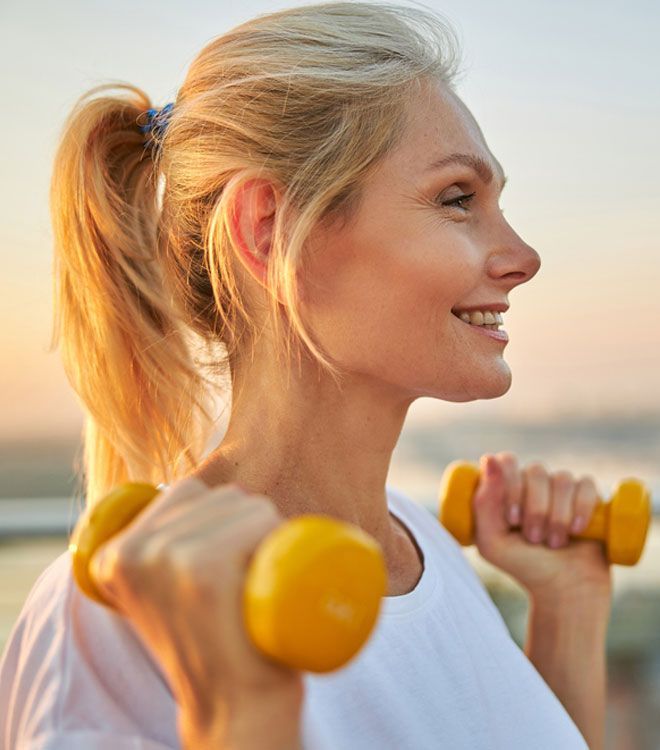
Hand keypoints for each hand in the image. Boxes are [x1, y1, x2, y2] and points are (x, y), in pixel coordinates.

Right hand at [88, 477, 303, 748]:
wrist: (233, 707)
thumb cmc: (211, 641)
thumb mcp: (164, 591)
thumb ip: (162, 544)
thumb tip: (193, 492)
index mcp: (114, 555)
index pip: (188, 492)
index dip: (221, 522)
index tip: (221, 571)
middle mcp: (133, 550)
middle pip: (221, 496)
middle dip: (246, 527)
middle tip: (242, 582)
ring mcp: (168, 557)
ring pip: (248, 504)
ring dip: (266, 534)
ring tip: (253, 584)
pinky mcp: (204, 569)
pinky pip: (260, 519)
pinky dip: (278, 538)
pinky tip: (266, 579)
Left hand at [471, 452, 611, 602]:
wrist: (564, 591)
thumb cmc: (522, 566)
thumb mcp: (491, 541)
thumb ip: (483, 503)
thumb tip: (489, 459)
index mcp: (507, 487)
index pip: (507, 462)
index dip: (511, 485)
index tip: (512, 519)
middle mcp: (534, 483)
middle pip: (535, 470)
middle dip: (535, 508)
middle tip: (533, 538)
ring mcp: (563, 489)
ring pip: (562, 479)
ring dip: (557, 515)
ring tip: (554, 543)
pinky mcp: (590, 498)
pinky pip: (587, 485)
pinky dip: (582, 507)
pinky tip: (577, 530)